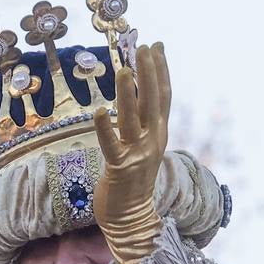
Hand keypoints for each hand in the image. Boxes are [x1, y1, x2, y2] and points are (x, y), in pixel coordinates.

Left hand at [93, 44, 171, 263]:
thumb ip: (142, 123)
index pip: (163, 97)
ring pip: (133, 119)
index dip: (161, 70)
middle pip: (153, 102)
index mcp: (159, 134)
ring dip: (129, 94)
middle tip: (143, 47)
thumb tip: (138, 96)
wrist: (131, 216)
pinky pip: (111, 145)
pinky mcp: (120, 168)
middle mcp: (153, 141)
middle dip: (149, 73)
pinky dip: (105, 128)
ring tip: (124, 70)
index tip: (156, 46)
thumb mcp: (143, 147)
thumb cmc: (132, 180)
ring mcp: (137, 155)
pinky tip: (99, 111)